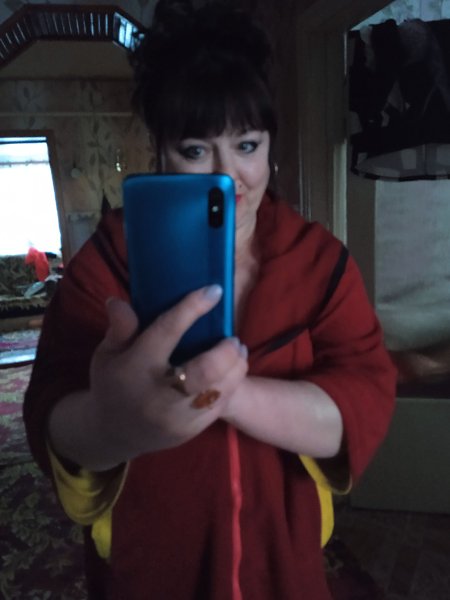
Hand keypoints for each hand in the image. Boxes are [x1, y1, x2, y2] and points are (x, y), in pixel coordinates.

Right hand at [90, 285, 247, 458]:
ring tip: (237, 350)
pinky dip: (230, 384)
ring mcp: (177, 416)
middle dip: (226, 350)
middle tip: (233, 337)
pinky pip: (220, 405)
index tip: (214, 291)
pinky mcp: (191, 430)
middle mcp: (159, 393)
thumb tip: (119, 301)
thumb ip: (119, 328)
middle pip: (206, 370)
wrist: (113, 433)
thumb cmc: (113, 384)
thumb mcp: (107, 354)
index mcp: (137, 367)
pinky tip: (230, 371)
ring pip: (220, 389)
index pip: (167, 332)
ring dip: (236, 366)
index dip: (192, 308)